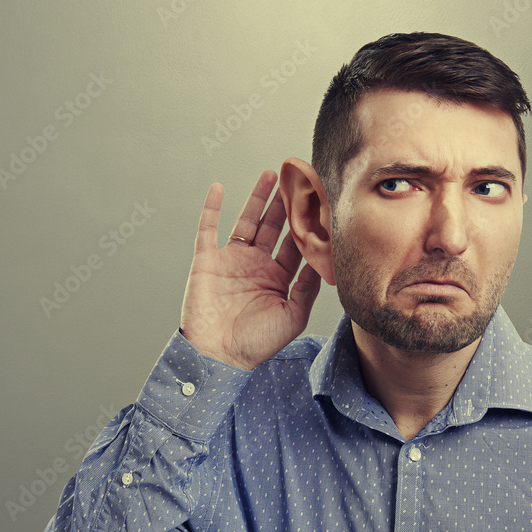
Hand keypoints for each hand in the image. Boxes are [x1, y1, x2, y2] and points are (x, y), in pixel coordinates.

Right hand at [179, 170, 321, 369]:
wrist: (218, 356)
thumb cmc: (257, 343)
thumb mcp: (293, 316)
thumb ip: (308, 287)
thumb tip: (324, 261)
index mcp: (277, 278)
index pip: (295, 244)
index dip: (306, 224)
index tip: (320, 202)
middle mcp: (256, 265)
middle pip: (274, 227)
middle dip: (286, 204)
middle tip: (299, 179)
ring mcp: (231, 261)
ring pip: (247, 221)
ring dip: (257, 198)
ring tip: (271, 175)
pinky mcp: (207, 260)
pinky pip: (208, 229)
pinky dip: (212, 208)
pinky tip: (219, 188)